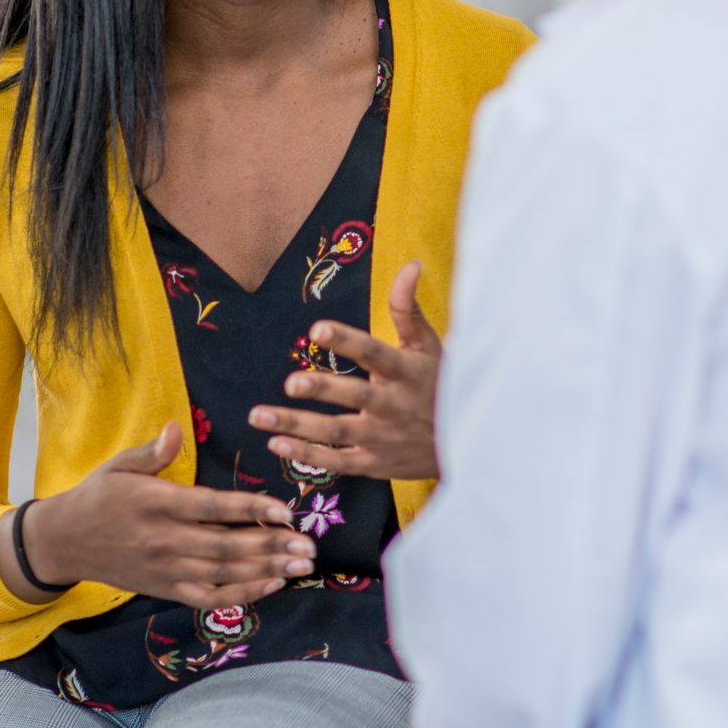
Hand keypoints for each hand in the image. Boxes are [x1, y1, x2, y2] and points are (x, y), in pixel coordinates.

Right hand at [21, 422, 312, 609]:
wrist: (64, 543)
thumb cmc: (97, 497)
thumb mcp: (118, 466)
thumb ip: (152, 452)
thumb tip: (176, 427)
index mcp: (155, 503)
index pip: (211, 507)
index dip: (250, 508)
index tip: (286, 510)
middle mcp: (163, 540)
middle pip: (225, 546)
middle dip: (270, 546)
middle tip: (309, 546)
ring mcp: (165, 569)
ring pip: (223, 574)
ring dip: (265, 570)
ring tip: (302, 565)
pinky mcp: (165, 589)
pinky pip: (209, 597)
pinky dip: (242, 594)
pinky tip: (272, 585)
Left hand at [250, 259, 442, 480]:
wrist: (468, 442)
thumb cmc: (441, 384)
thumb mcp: (429, 345)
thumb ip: (408, 307)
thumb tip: (411, 264)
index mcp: (406, 371)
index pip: (374, 353)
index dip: (347, 341)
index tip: (317, 329)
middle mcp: (393, 404)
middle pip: (355, 395)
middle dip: (322, 390)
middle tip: (291, 383)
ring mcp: (383, 437)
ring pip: (337, 431)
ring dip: (297, 425)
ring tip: (259, 415)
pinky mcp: (375, 463)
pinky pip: (338, 461)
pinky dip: (307, 456)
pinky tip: (275, 443)